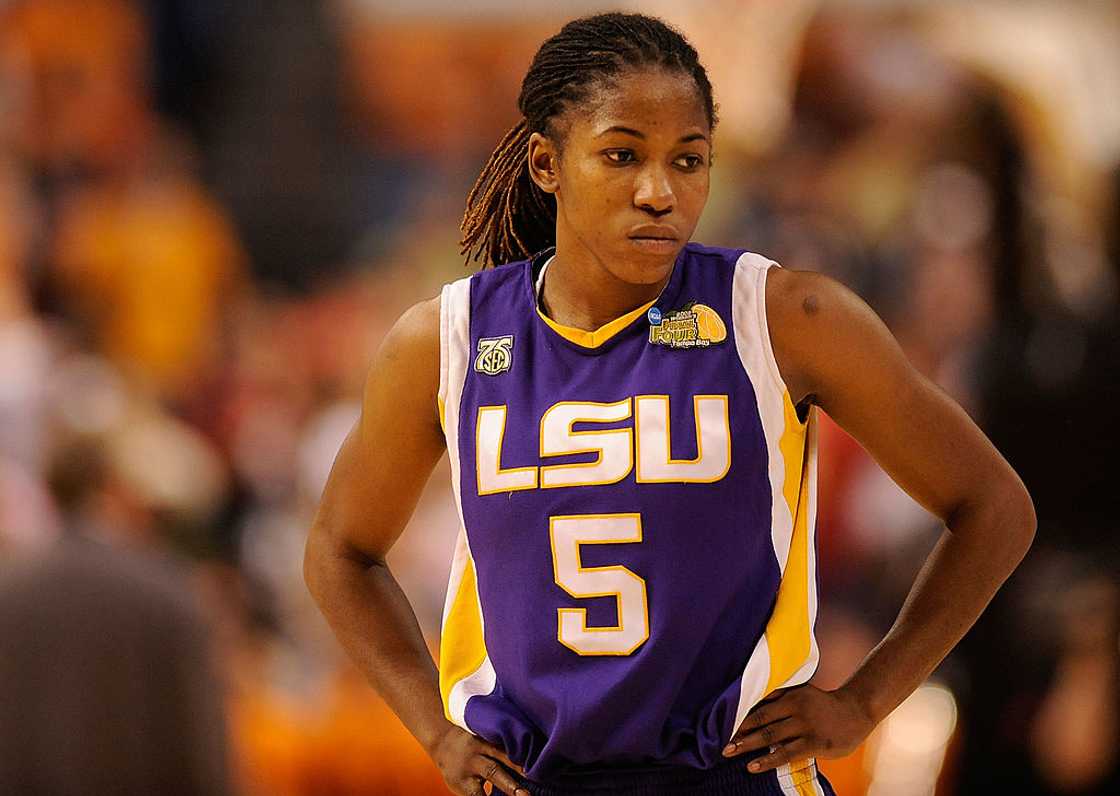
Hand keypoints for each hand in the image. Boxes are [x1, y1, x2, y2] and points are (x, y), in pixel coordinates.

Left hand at [429, 724, 528, 795]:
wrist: (443, 739)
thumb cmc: (456, 771)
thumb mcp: (461, 787)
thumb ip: (478, 794)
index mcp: (462, 779)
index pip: (477, 794)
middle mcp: (471, 760)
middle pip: (492, 772)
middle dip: (510, 785)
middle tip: (526, 795)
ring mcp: (480, 744)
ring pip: (501, 752)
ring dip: (519, 763)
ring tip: (534, 772)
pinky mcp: (487, 733)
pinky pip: (504, 740)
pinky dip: (518, 747)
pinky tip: (532, 752)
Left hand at [721, 684, 875, 773]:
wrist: (856, 710)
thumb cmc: (823, 703)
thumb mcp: (801, 692)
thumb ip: (780, 697)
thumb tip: (752, 702)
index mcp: (791, 694)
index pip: (759, 705)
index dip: (741, 716)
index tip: (722, 724)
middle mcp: (796, 708)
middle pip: (760, 719)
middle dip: (739, 731)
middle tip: (721, 742)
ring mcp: (805, 726)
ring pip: (770, 736)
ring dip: (748, 745)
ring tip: (730, 752)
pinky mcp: (814, 743)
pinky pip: (786, 753)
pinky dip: (767, 760)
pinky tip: (753, 766)